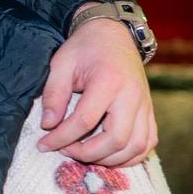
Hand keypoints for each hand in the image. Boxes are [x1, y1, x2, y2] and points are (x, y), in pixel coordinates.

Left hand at [38, 10, 155, 166]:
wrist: (113, 33)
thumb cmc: (85, 48)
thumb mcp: (61, 64)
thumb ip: (53, 95)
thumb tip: (48, 126)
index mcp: (109, 81)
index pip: (84, 121)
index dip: (61, 138)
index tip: (43, 144)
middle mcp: (132, 95)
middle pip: (115, 140)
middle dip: (86, 153)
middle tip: (64, 149)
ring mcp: (145, 105)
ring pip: (135, 147)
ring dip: (109, 159)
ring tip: (84, 153)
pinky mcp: (149, 111)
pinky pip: (147, 143)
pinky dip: (130, 156)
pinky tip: (108, 155)